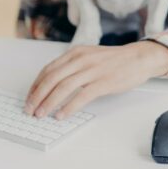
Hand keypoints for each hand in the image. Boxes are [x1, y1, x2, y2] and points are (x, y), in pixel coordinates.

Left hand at [25, 41, 167, 119]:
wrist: (138, 58)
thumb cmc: (113, 60)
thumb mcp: (88, 56)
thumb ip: (72, 66)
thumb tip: (53, 84)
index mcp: (75, 53)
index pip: (48, 70)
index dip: (35, 86)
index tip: (29, 98)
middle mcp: (81, 60)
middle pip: (52, 79)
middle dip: (37, 96)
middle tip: (30, 110)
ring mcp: (92, 71)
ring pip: (63, 87)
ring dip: (49, 103)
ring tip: (41, 115)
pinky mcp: (103, 82)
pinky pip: (81, 96)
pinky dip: (69, 107)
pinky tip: (61, 115)